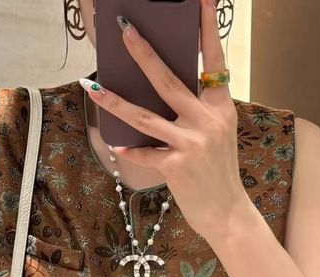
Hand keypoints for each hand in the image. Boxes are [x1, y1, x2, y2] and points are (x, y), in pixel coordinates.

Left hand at [81, 0, 249, 240]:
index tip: (200, 0)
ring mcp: (191, 143)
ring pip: (145, 116)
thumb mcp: (216, 135)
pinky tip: (116, 143)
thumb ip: (195, 112)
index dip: (206, 30)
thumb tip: (160, 92)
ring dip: (115, 100)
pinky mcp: (177, 165)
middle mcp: (207, 121)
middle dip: (144, 53)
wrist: (226, 212)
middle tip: (124, 30)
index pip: (213, 61)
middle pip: (168, 80)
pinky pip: (144, 152)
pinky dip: (129, 149)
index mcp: (220, 108)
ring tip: (93, 86)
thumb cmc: (217, 172)